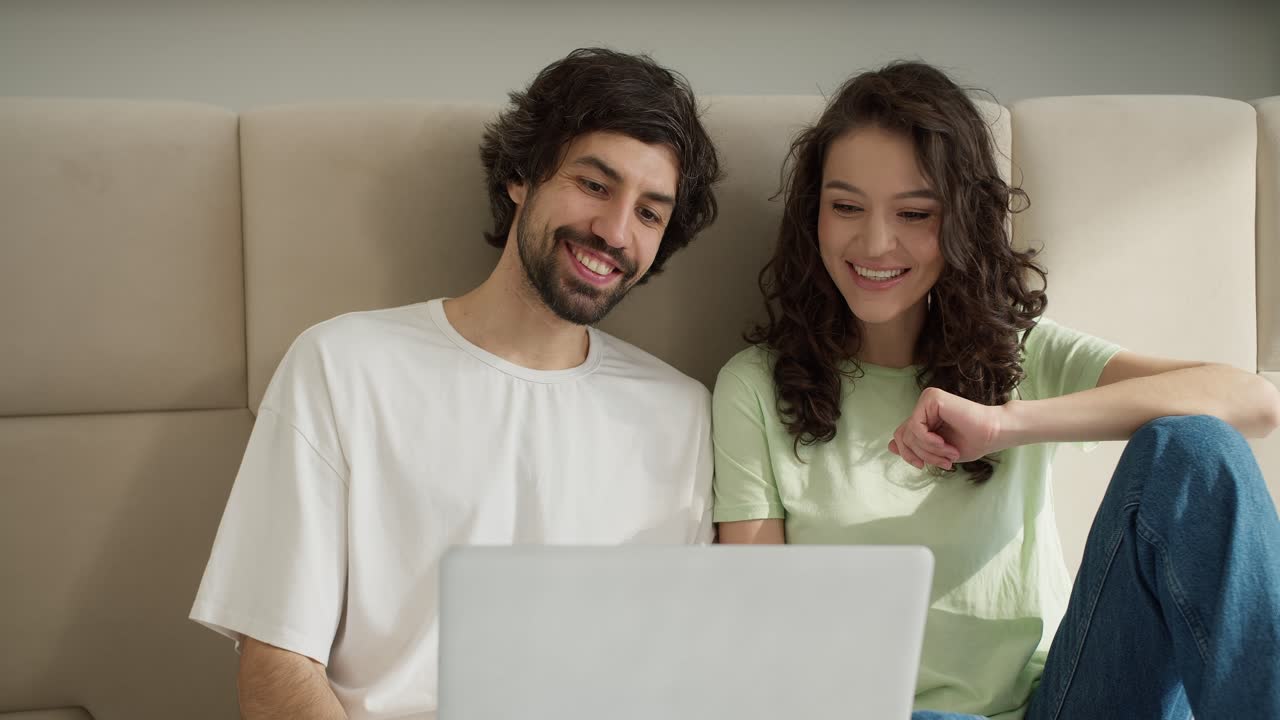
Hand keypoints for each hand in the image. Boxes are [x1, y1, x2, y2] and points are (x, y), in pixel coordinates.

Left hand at [889, 387, 1003, 470]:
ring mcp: (926, 400)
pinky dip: (929, 441)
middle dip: (921, 455)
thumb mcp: (936, 451)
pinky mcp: (931, 398)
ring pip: (909, 434)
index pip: (901, 437)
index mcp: (924, 417)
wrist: (993, 434)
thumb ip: (914, 446)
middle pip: (902, 437)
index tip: (923, 466)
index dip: (909, 455)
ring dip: (929, 451)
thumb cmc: (971, 443)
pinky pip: (916, 427)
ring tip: (950, 454)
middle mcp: (923, 406)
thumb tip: (889, 445)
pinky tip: (944, 444)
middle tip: (944, 462)